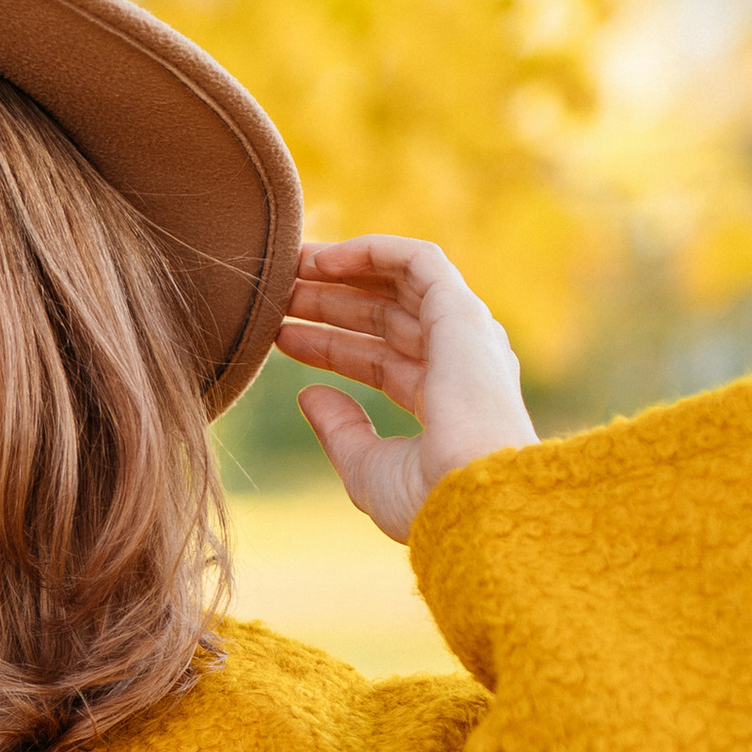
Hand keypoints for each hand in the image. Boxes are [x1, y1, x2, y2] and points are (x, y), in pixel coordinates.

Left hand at [277, 236, 536, 542]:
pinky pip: (419, 261)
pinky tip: (324, 259)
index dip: (328, 347)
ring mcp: (464, 337)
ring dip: (344, 272)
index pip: (378, 361)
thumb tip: (310, 395)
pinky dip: (373, 251)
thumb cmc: (428, 500)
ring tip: (290, 265)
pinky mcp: (463, 312)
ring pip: (398, 285)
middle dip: (330, 302)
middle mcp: (459, 364)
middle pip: (385, 319)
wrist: (474, 499)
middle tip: (278, 291)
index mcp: (444, 404)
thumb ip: (341, 430)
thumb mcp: (367, 467)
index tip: (281, 337)